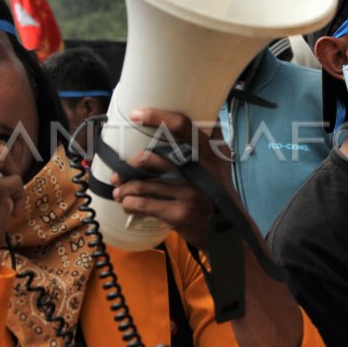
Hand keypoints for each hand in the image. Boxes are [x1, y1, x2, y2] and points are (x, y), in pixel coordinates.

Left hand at [110, 108, 238, 249]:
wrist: (228, 232)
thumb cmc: (218, 193)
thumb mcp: (221, 165)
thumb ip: (212, 143)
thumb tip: (207, 118)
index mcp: (209, 153)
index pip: (183, 127)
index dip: (157, 117)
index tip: (137, 114)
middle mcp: (200, 171)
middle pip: (152, 158)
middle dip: (129, 166)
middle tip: (119, 172)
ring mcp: (190, 193)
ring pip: (143, 185)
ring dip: (125, 189)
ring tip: (119, 191)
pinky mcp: (180, 213)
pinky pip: (145, 204)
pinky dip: (131, 204)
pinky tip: (127, 205)